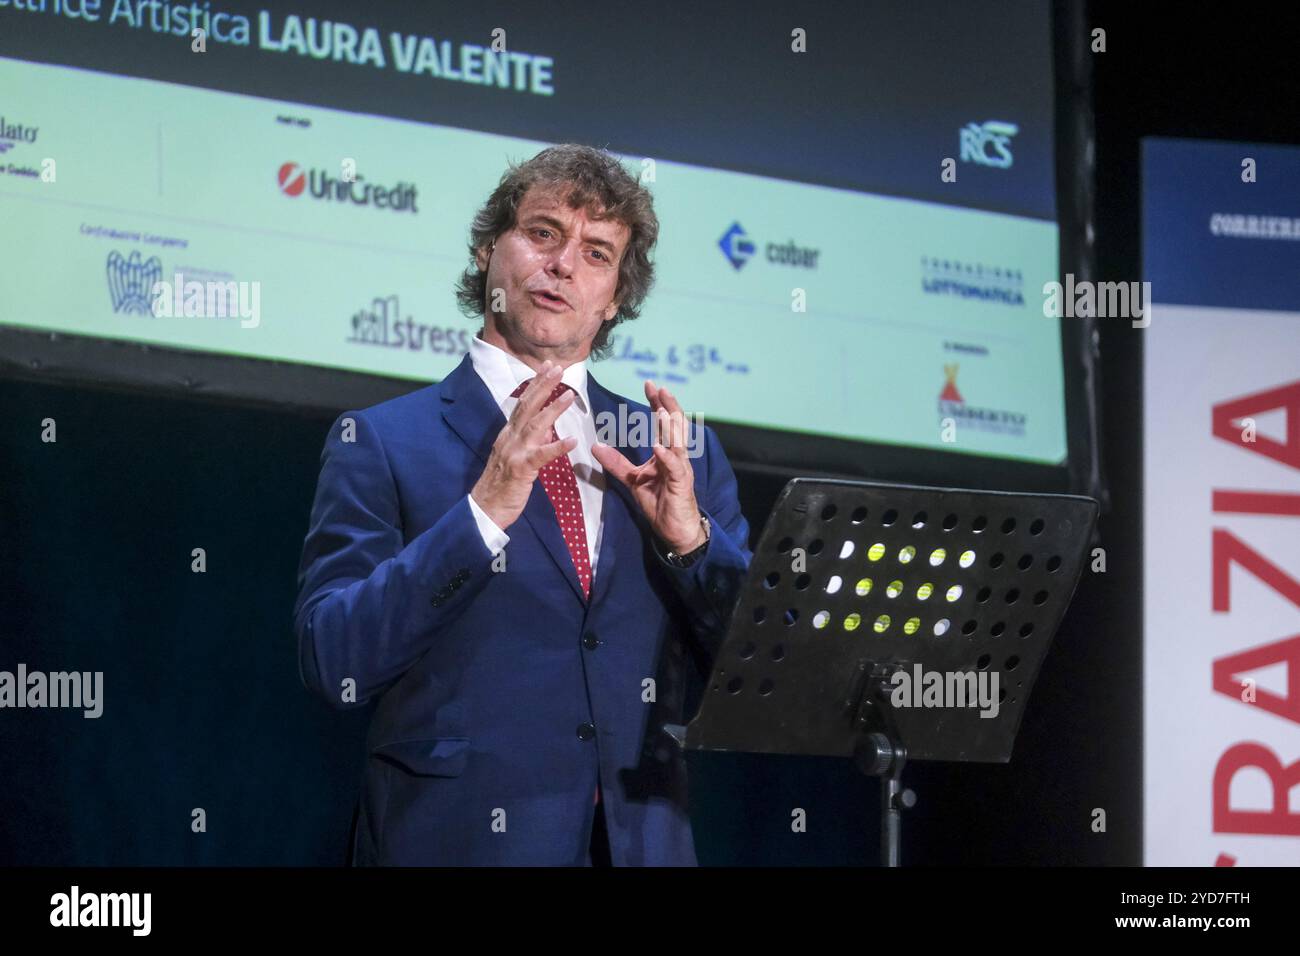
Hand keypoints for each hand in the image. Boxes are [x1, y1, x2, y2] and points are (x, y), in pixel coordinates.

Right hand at [471, 360, 576, 530]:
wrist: (484, 509)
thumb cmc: (501, 485)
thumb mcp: (513, 456)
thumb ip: (528, 440)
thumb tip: (546, 427)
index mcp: (508, 434)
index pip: (522, 403)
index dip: (535, 384)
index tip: (548, 367)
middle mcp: (509, 438)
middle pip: (527, 407)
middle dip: (543, 386)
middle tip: (558, 368)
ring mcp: (514, 453)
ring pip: (535, 425)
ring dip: (553, 409)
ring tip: (570, 396)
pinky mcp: (521, 470)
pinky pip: (542, 456)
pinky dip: (557, 447)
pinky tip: (573, 441)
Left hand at [592, 380, 705, 553]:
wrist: (674, 529)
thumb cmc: (659, 502)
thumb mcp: (633, 479)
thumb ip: (617, 463)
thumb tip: (595, 446)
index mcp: (667, 452)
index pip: (664, 422)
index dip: (658, 403)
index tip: (649, 385)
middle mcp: (677, 456)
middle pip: (676, 425)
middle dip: (668, 405)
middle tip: (658, 387)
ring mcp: (681, 469)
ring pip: (678, 442)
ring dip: (670, 426)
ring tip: (661, 409)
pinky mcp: (681, 484)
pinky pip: (675, 467)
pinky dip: (667, 456)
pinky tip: (659, 447)